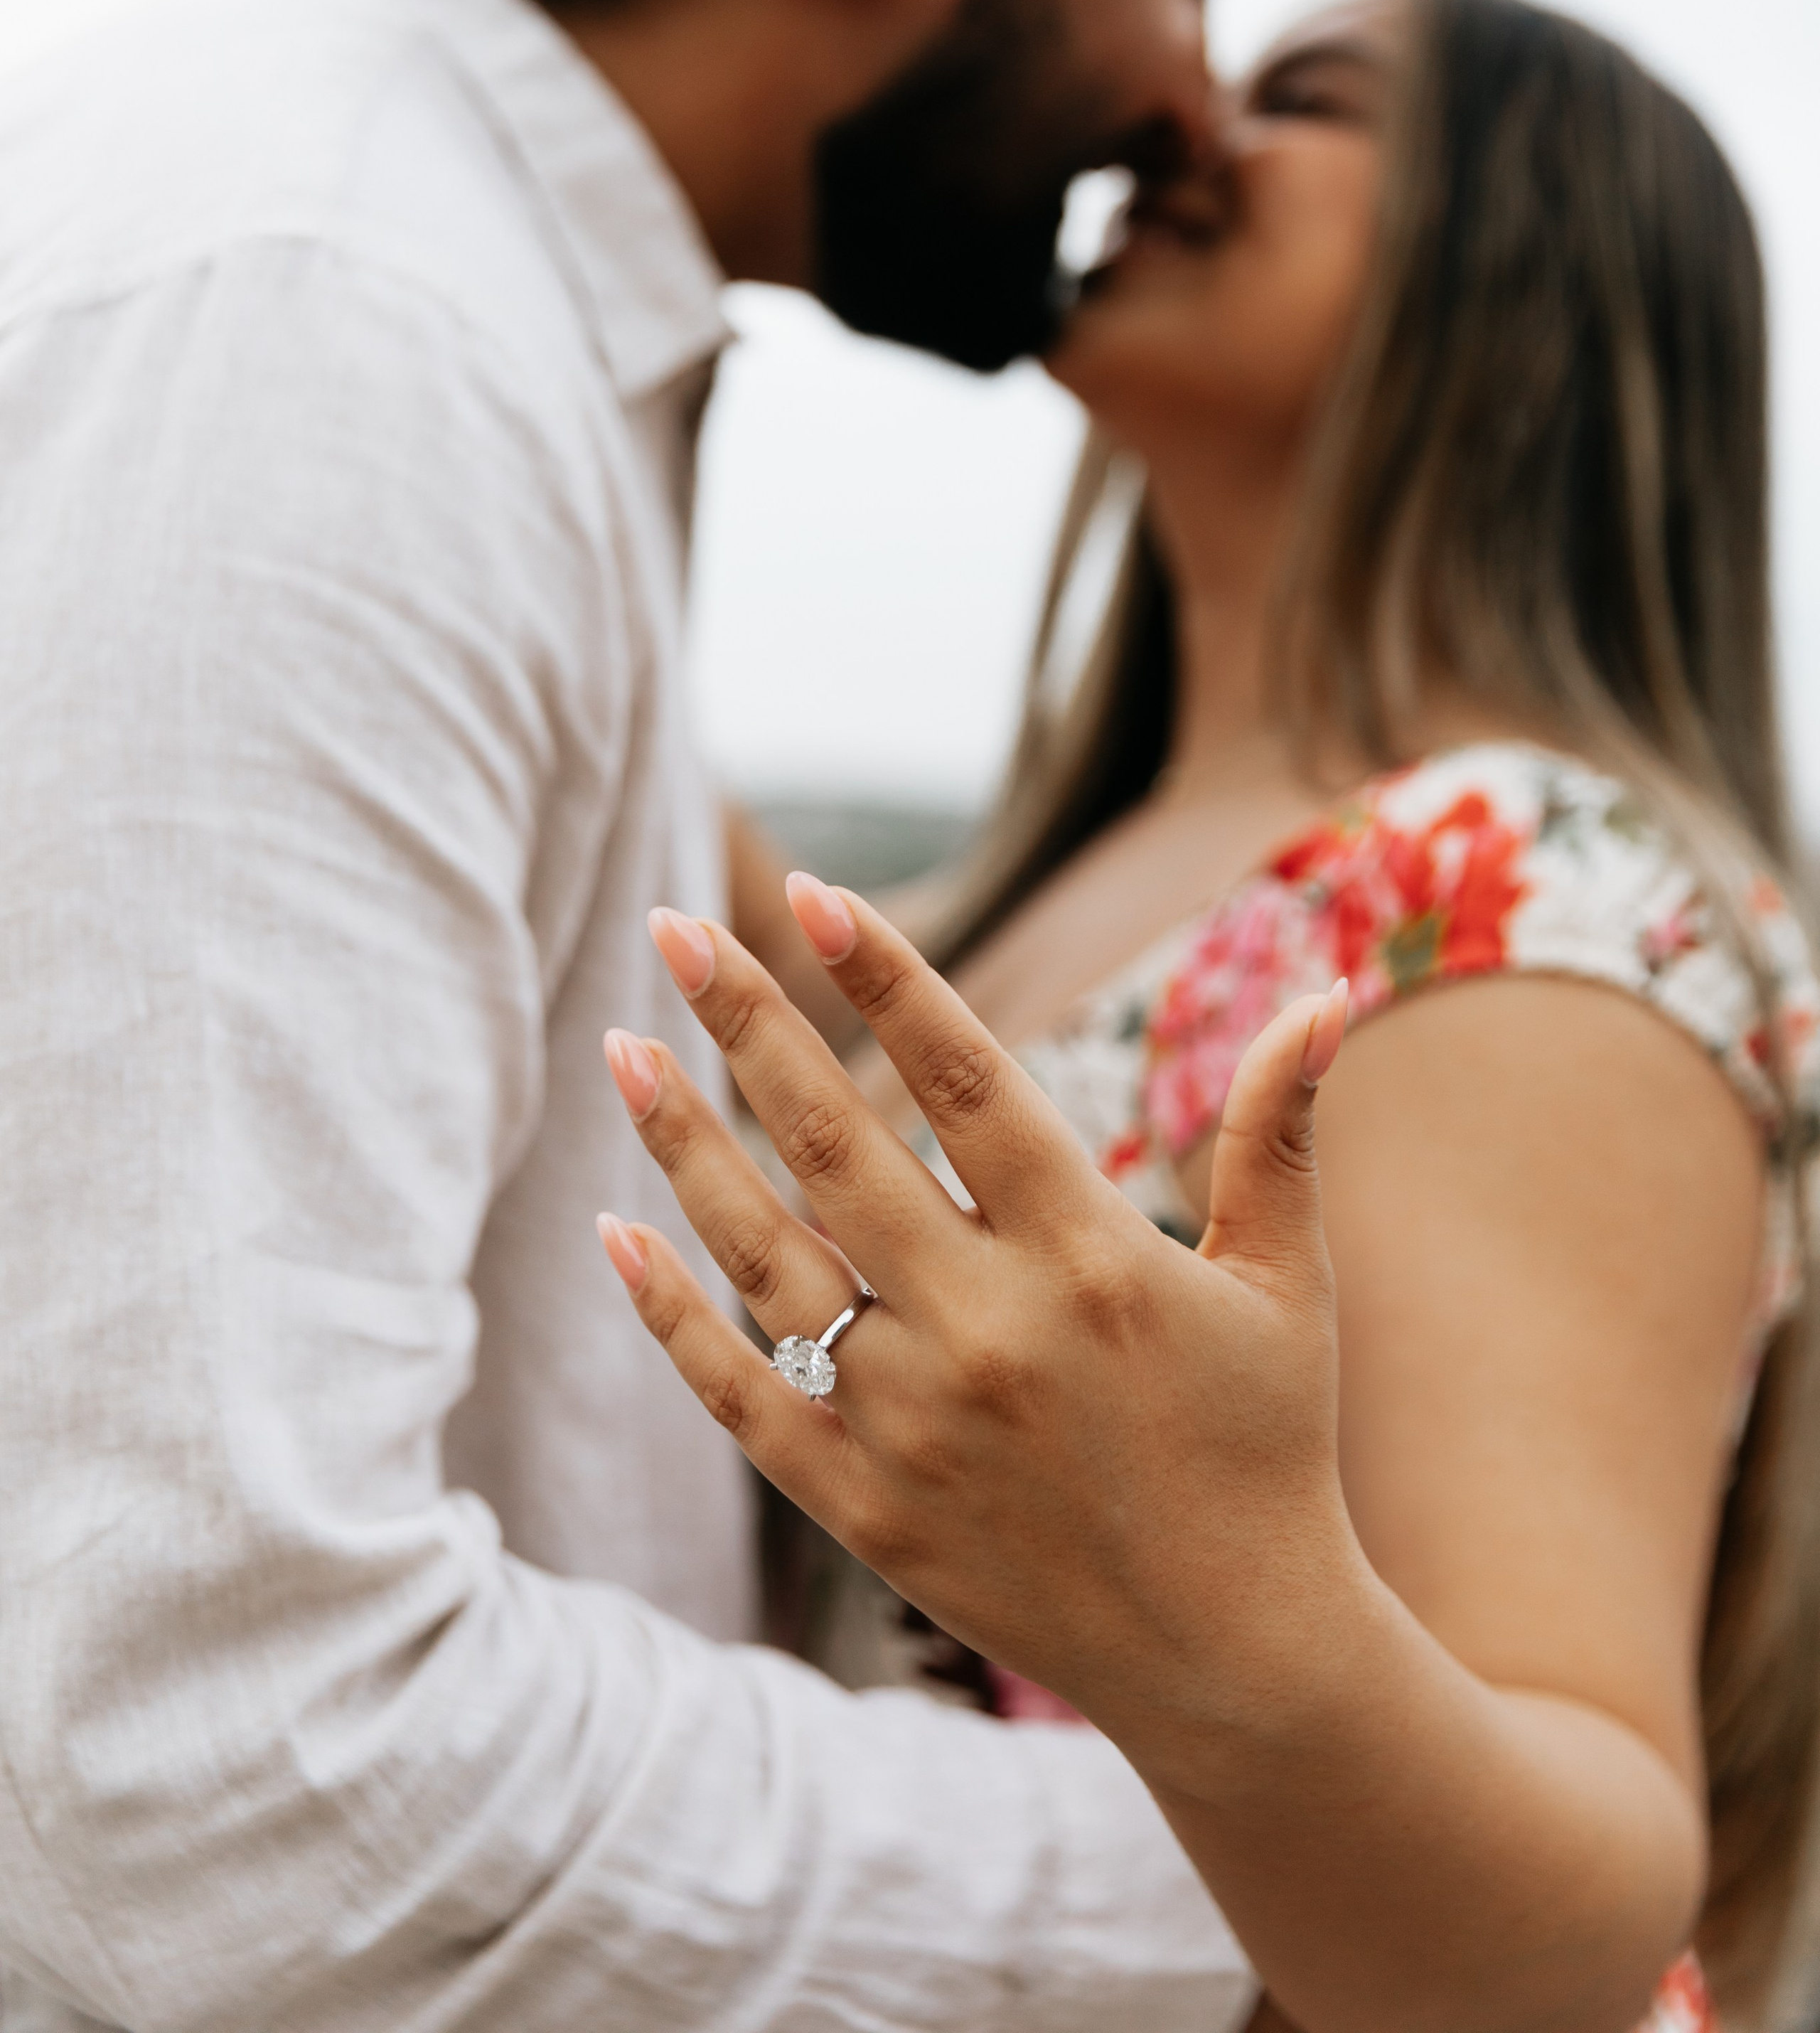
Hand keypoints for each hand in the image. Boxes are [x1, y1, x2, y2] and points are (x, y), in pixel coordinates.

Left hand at [597, 873, 1355, 1781]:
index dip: (883, 979)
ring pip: (764, 1256)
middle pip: (836, 1144)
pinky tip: (613, 1232)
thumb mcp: (1289, 1288)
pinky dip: (670, 1315)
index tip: (811, 892)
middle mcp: (989, 1330)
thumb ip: (1280, 1135)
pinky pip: (741, 1396)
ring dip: (684, 1143)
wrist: (1237, 1663)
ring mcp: (915, 1424)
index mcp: (1091, 1257)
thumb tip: (1329, 992)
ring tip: (620, 1046)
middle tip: (672, 926)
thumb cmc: (1267, 1451)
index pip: (961, 1079)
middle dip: (745, 1021)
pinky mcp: (866, 1510)